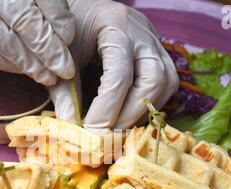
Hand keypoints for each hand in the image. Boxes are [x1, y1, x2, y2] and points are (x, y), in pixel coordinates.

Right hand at [0, 0, 74, 85]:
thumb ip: (47, 6)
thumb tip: (64, 36)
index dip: (58, 21)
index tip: (69, 41)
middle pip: (22, 20)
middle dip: (47, 50)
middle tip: (64, 69)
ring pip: (2, 39)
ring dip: (29, 63)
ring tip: (47, 76)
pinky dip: (6, 63)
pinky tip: (22, 69)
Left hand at [49, 0, 178, 128]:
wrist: (85, 12)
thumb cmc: (71, 32)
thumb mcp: (63, 58)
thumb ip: (65, 91)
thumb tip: (70, 127)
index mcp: (115, 26)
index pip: (120, 73)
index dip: (107, 107)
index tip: (91, 129)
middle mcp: (142, 33)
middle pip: (153, 79)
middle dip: (131, 113)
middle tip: (108, 134)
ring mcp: (155, 43)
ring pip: (166, 82)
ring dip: (144, 112)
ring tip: (119, 128)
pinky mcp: (159, 54)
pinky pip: (166, 84)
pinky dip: (149, 104)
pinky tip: (129, 115)